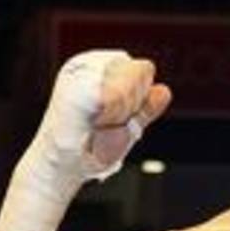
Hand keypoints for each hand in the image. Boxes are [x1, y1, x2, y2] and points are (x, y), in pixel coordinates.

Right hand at [0, 50, 171, 230]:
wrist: (65, 166)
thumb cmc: (91, 147)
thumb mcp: (126, 124)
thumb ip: (146, 107)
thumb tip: (164, 91)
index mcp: (102, 67)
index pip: (144, 69)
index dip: (139, 96)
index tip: (116, 116)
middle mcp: (90, 63)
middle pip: (142, 70)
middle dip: (134, 102)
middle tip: (108, 122)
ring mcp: (82, 71)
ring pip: (131, 82)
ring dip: (123, 110)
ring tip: (100, 123)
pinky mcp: (77, 85)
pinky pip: (116, 94)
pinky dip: (114, 114)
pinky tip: (99, 122)